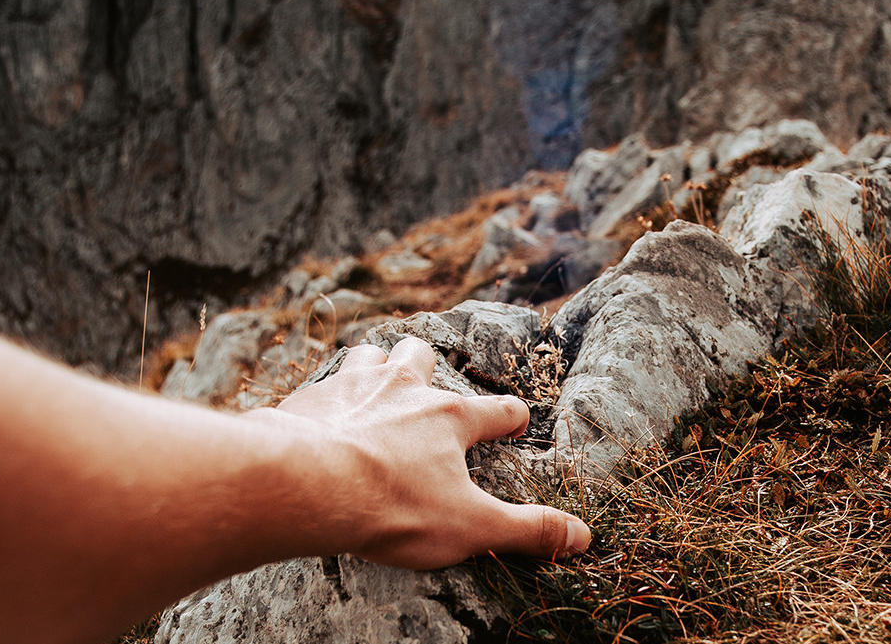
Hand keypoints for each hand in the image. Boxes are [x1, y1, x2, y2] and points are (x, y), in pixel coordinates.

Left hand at [272, 336, 590, 568]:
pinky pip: (324, 382)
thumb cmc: (392, 505)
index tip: (515, 420)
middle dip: (426, 367)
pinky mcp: (314, 397)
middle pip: (422, 356)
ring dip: (376, 366)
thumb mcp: (470, 526)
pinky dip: (328, 394)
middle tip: (425, 387)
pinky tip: (322, 413)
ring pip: (372, 353)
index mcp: (448, 418)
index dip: (509, 416)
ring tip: (373, 384)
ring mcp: (356, 385)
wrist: (308, 484)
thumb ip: (526, 530)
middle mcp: (405, 388)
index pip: (494, 409)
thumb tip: (582, 536)